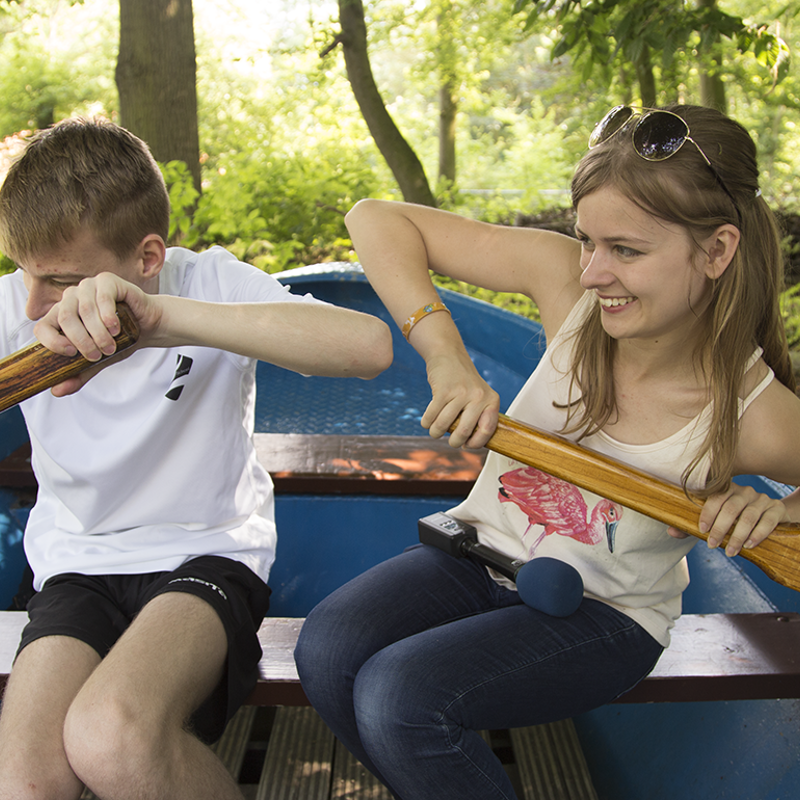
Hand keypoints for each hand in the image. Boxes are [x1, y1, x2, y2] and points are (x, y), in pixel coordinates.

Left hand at [33, 273, 161, 394]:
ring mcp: (89, 286)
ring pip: (84, 310)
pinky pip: (102, 297)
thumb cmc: (122, 339)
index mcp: (63, 314)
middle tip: (96, 354)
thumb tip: (57, 391)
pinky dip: (108, 316)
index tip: (71, 354)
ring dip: (97, 332)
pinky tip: (116, 328)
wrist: (149, 327)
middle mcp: (72, 297)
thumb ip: (78, 373)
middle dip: (81, 341)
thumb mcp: (98, 360)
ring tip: (110, 345)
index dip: (53, 341)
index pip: (42, 325)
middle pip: (64, 318)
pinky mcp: (107, 280)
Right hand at [421, 351, 499, 448]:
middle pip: (464, 432)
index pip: (487, 430)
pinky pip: (431, 416)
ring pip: (444, 425)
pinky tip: (427, 421)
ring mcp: (461, 393)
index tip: (467, 445)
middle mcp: (479, 397)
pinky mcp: (443, 390)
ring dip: (436, 432)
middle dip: (454, 442)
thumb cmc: (463, 382)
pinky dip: (426, 422)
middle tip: (450, 441)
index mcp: (491, 400)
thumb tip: (468, 444)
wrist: (448, 354)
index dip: (475, 443)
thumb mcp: (479, 396)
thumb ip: (478, 416)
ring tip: (435, 430)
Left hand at [696, 483, 787, 556]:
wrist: (769, 516)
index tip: (702, 530)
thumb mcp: (716, 520)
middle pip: (730, 508)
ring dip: (737, 537)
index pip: (715, 497)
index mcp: (726, 489)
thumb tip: (671, 531)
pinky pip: (767, 521)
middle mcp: (744, 491)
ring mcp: (761, 499)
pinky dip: (757, 535)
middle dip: (720, 528)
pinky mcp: (776, 508)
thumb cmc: (735, 519)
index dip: (707, 513)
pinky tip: (748, 545)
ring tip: (729, 551)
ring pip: (748, 516)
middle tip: (712, 545)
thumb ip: (694, 526)